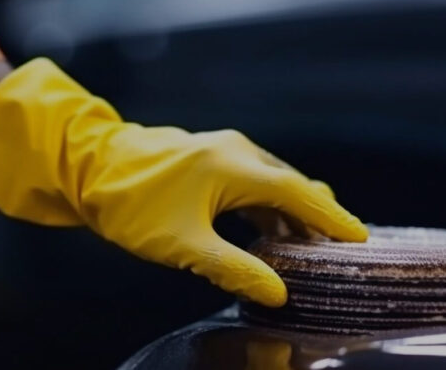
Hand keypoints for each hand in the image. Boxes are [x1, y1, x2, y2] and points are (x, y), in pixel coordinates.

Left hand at [0, 58, 366, 306]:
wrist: (84, 168)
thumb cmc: (130, 205)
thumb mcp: (182, 245)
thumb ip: (233, 269)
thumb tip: (278, 293)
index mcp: (235, 166)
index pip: (300, 195)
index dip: (333, 219)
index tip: (361, 239)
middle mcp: (237, 151)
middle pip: (293, 187)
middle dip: (319, 218)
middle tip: (342, 250)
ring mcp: (223, 151)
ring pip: (274, 184)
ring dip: (293, 215)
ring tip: (311, 250)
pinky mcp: (210, 159)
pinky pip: (254, 183)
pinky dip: (270, 208)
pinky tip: (271, 233)